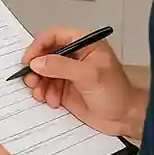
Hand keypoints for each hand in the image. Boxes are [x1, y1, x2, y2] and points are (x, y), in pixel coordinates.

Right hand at [21, 26, 135, 135]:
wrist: (125, 118)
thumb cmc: (116, 93)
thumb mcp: (89, 76)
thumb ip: (62, 66)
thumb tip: (37, 62)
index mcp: (84, 44)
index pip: (54, 36)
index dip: (39, 46)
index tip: (29, 60)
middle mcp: (74, 56)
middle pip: (45, 54)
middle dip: (35, 67)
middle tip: (31, 80)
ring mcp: (68, 72)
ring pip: (42, 71)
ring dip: (38, 82)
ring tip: (41, 94)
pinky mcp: (65, 88)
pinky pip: (46, 87)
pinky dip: (44, 93)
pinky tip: (52, 101)